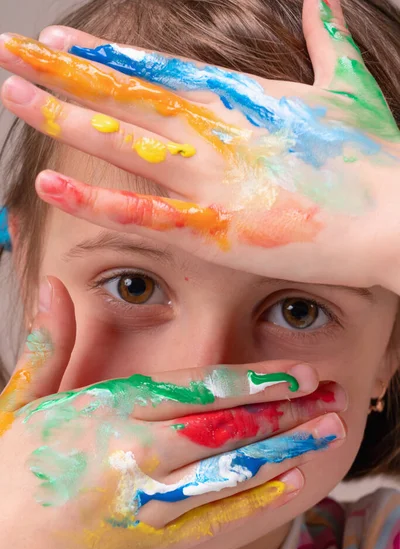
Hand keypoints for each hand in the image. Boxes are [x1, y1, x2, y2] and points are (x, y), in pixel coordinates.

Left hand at [0, 0, 398, 291]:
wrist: (397, 219)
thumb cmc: (376, 159)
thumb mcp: (349, 86)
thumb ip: (326, 39)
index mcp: (242, 100)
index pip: (158, 71)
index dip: (105, 56)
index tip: (59, 43)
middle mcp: (216, 133)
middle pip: (125, 97)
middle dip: (63, 75)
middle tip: (6, 54)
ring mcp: (211, 180)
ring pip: (122, 142)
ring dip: (62, 118)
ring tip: (10, 94)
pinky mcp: (215, 231)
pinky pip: (145, 213)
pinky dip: (97, 199)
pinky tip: (50, 184)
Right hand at [0, 280, 345, 548]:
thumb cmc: (9, 480)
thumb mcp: (20, 406)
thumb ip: (49, 346)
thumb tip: (55, 285)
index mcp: (103, 415)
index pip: (193, 390)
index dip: (251, 380)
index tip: (295, 372)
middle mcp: (133, 457)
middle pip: (225, 428)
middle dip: (283, 410)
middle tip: (330, 395)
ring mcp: (147, 506)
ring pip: (232, 472)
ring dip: (287, 450)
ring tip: (328, 430)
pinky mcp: (153, 547)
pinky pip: (217, 522)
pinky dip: (260, 500)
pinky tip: (296, 481)